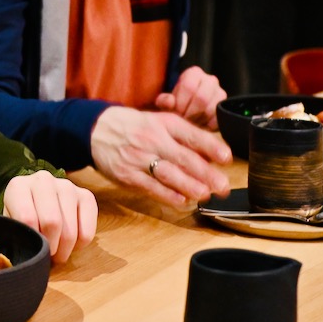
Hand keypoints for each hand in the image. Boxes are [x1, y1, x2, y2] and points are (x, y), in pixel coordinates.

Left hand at [3, 172, 96, 264]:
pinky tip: (71, 242)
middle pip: (52, 222)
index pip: (27, 218)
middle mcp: (43, 181)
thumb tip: (22, 254)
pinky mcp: (86, 196)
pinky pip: (87, 232)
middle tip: (47, 254)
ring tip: (58, 252)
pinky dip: (79, 245)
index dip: (33, 240)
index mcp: (18, 186)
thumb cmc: (21, 217)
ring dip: (64, 249)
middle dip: (50, 247)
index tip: (33, 249)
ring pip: (70, 230)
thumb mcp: (11, 224)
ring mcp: (67, 186)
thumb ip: (15, 234)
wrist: (37, 201)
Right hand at [90, 106, 231, 208]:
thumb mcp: (158, 122)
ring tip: (205, 194)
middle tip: (223, 185)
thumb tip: (210, 156)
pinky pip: (150, 187)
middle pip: (182, 157)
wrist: (95, 129)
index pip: (191, 134)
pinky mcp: (127, 174)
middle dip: (206, 173)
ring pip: (168, 173)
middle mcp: (151, 139)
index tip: (226, 157)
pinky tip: (181, 200)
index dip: (210, 146)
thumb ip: (182, 137)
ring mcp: (138, 158)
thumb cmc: (133, 127)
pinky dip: (167, 195)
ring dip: (189, 186)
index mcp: (163, 123)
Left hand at [155, 66, 225, 129]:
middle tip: (184, 121)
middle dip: (190, 113)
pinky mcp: (226, 107)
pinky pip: (219, 118)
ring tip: (190, 124)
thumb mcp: (166, 102)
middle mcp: (210, 80)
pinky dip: (208, 125)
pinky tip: (200, 126)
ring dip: (199, 120)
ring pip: (211, 108)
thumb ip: (164, 101)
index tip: (177, 113)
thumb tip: (170, 101)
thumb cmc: (176, 105)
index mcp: (194, 73)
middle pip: (201, 98)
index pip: (189, 87)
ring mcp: (220, 93)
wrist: (188, 113)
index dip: (181, 103)